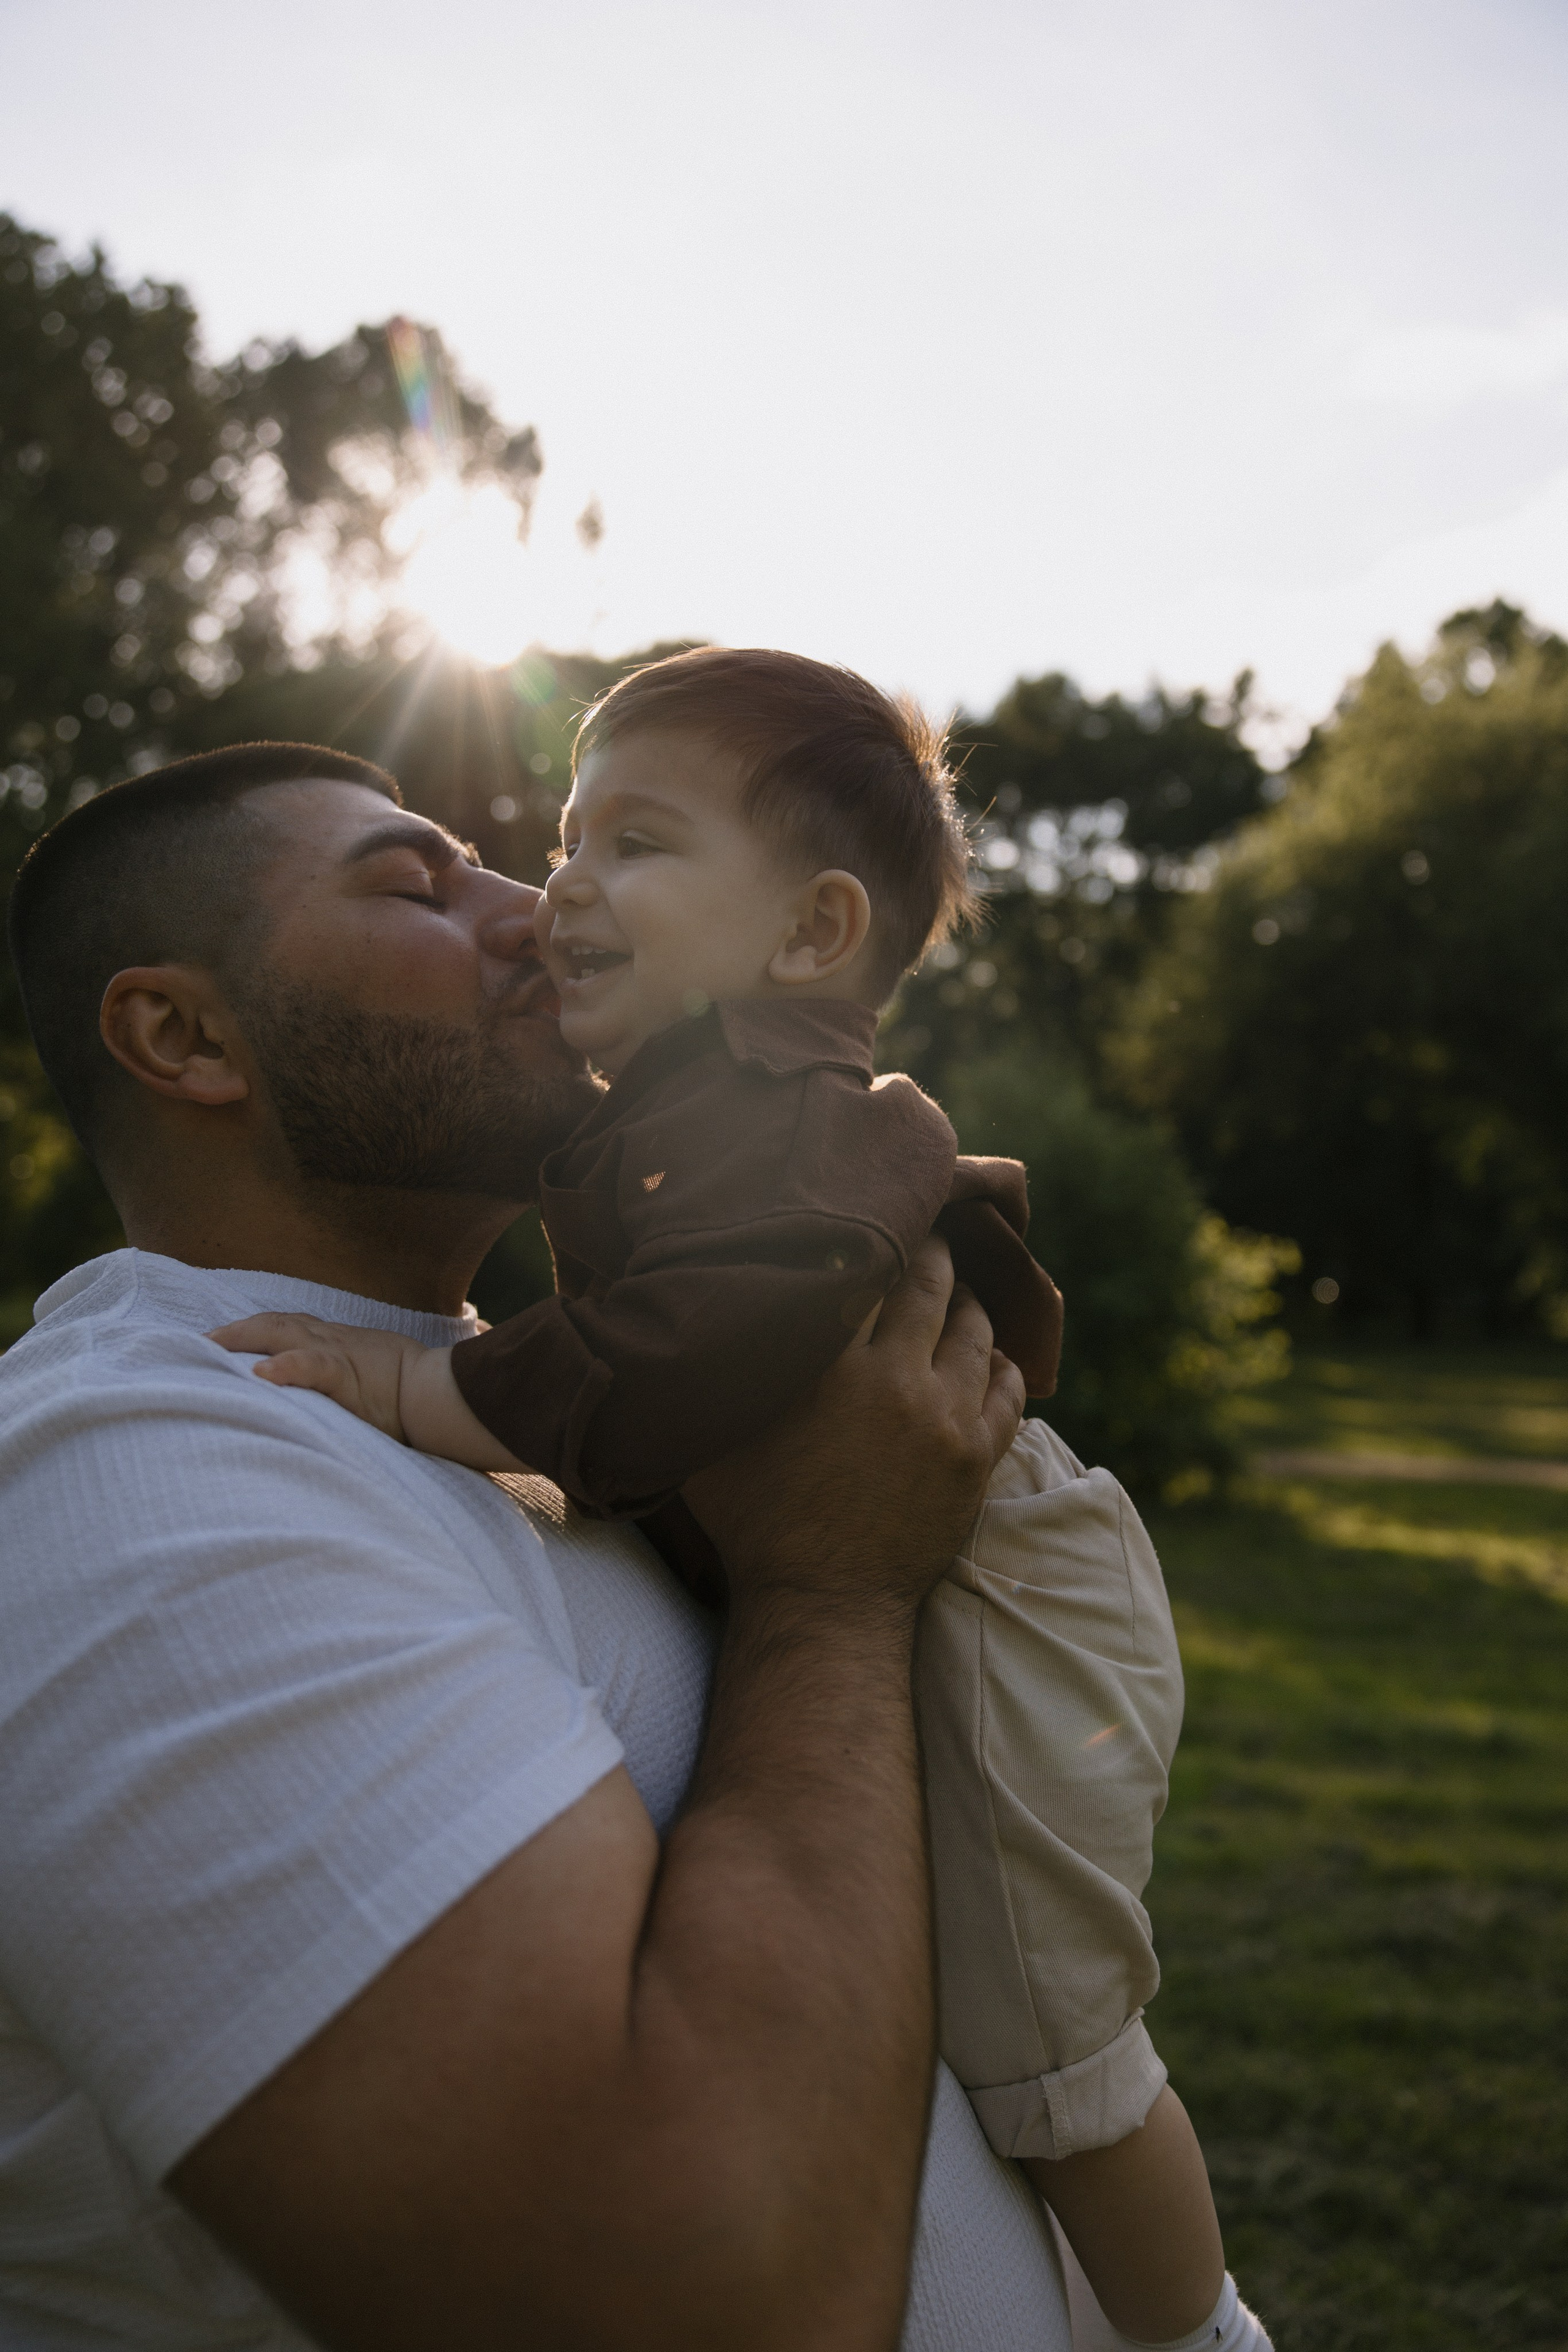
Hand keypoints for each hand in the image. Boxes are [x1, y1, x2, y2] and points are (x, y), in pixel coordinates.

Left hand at [207, 1313, 428, 1443]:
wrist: (438, 1392)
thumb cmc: (407, 1389)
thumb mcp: (365, 1375)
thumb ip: (333, 1379)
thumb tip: (306, 1393)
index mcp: (332, 1341)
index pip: (284, 1326)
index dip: (249, 1330)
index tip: (216, 1340)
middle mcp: (327, 1339)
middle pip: (271, 1324)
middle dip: (233, 1331)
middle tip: (196, 1343)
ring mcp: (335, 1354)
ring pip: (281, 1334)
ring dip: (243, 1338)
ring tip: (210, 1347)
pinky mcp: (346, 1375)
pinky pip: (312, 1366)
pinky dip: (286, 1366)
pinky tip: (262, 1373)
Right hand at [683, 1238, 1023, 1623]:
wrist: (822, 1604)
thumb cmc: (756, 1521)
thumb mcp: (719, 1437)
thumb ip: (726, 1372)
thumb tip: (711, 1314)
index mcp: (830, 1365)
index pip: (864, 1271)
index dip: (870, 1241)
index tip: (870, 1223)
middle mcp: (896, 1379)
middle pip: (930, 1286)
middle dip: (932, 1252)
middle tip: (930, 1234)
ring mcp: (945, 1418)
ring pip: (975, 1332)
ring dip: (968, 1304)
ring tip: (958, 1293)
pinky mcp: (977, 1458)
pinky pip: (1008, 1392)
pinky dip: (1003, 1364)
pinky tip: (993, 1357)